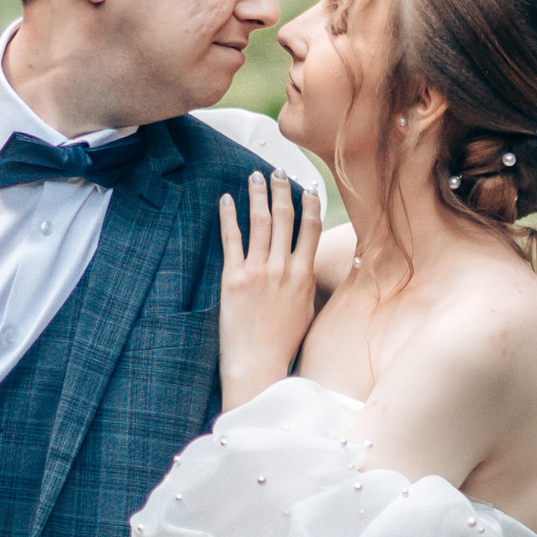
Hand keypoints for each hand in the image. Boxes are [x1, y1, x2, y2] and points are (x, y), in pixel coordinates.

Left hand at [217, 169, 321, 408]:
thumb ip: (307, 285)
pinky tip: (226, 199)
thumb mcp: (307, 311)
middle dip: (282, 190)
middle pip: (285, 218)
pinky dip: (229, 216)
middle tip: (277, 171)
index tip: (307, 187)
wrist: (258, 364)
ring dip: (258, 195)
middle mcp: (283, 269)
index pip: (311, 229)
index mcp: (304, 276)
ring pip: (260, 222)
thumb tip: (308, 267)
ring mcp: (258, 272)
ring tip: (255, 176)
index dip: (310, 203)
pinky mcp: (234, 278)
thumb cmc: (283, 343)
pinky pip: (231, 239)